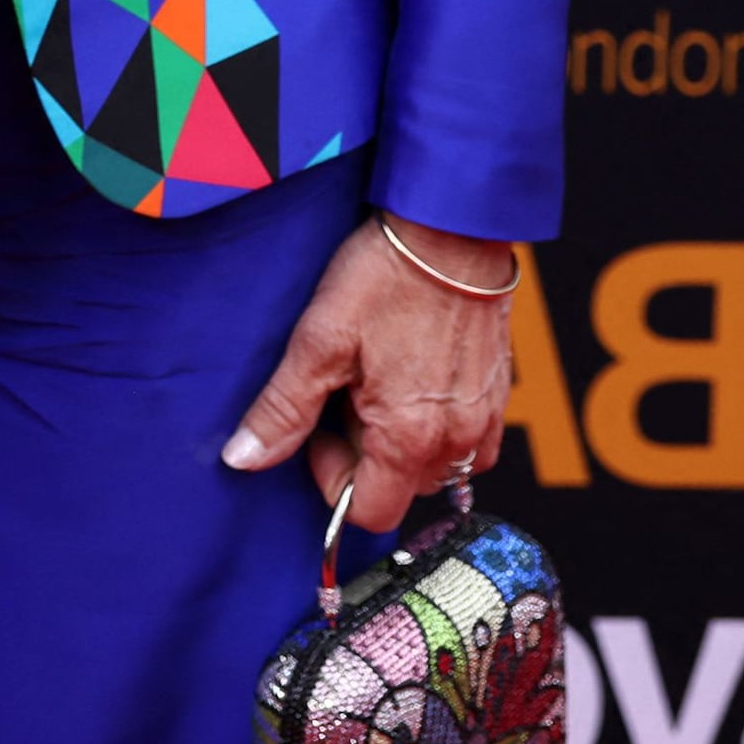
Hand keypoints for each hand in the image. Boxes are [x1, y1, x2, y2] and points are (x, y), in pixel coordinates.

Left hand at [222, 213, 518, 536]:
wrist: (453, 232)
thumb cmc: (386, 277)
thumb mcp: (318, 341)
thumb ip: (284, 409)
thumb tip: (244, 459)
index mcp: (409, 438)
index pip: (368, 511)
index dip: (330, 477)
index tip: (320, 426)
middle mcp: (456, 442)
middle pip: (400, 489)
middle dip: (365, 455)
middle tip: (348, 391)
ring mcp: (483, 422)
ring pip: (433, 467)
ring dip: (401, 441)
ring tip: (380, 379)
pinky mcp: (498, 399)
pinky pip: (465, 442)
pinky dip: (436, 425)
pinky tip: (414, 376)